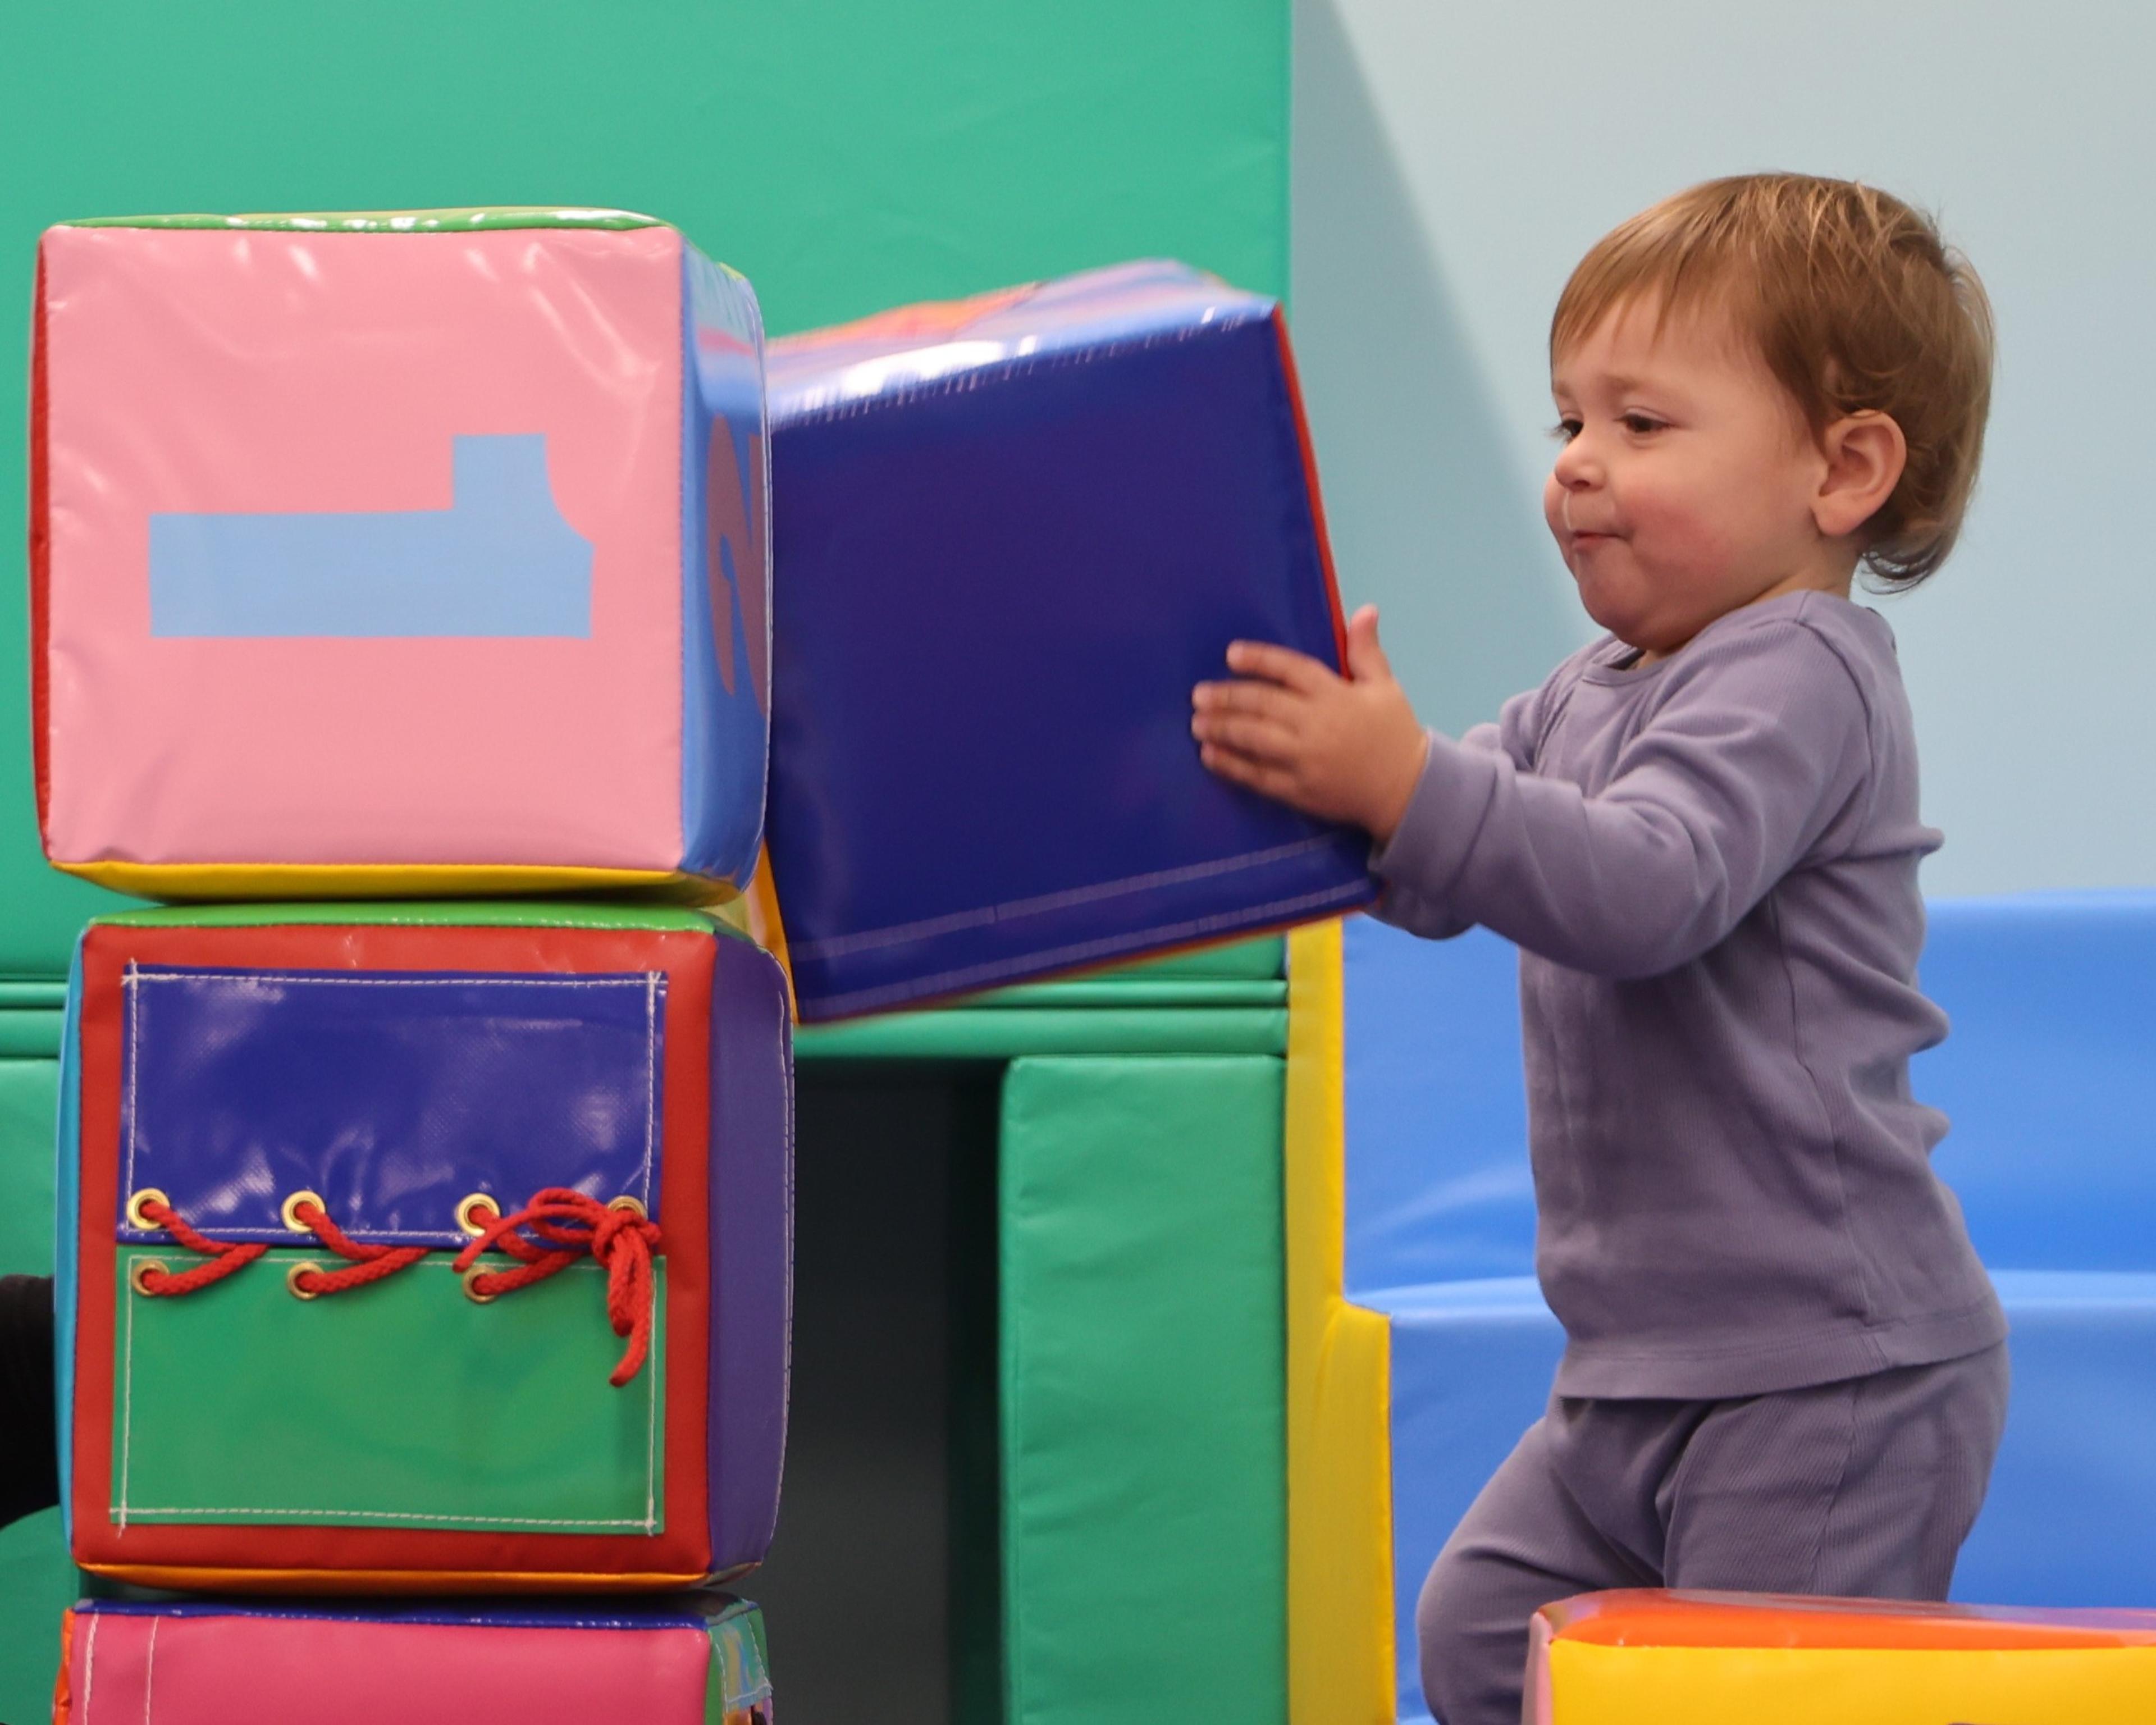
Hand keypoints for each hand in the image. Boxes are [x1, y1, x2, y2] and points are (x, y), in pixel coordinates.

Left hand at [1191, 605, 1429, 842]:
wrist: (1408, 790)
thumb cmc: (1394, 733)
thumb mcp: (1385, 687)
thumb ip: (1366, 651)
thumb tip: (1365, 610)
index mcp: (1335, 694)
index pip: (1290, 669)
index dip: (1259, 659)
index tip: (1231, 654)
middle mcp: (1316, 724)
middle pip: (1263, 704)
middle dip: (1227, 698)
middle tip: (1198, 694)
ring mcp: (1305, 759)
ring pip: (1254, 739)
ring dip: (1222, 728)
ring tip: (1196, 722)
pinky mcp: (1299, 789)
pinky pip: (1258, 776)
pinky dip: (1231, 765)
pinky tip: (1210, 755)